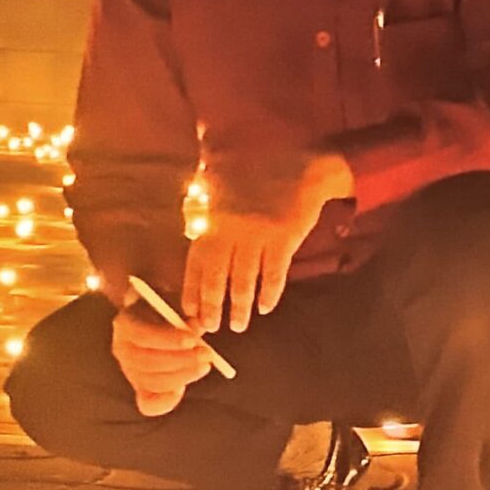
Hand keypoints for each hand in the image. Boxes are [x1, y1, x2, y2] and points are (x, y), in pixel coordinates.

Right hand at [111, 299, 218, 417]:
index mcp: (125, 324)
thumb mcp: (173, 305)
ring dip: (183, 376)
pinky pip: (149, 405)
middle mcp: (122, 350)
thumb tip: (197, 325)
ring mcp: (130, 372)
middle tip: (207, 354)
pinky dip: (166, 401)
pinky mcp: (140, 389)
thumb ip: (183, 314)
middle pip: (148, 362)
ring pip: (153, 382)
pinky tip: (180, 390)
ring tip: (204, 365)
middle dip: (182, 360)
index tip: (193, 340)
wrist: (154, 324)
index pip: (142, 335)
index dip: (168, 339)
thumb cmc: (165, 311)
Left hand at [183, 153, 352, 334]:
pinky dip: (269, 294)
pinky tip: (266, 307)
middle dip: (212, 308)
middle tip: (211, 328)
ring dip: (241, 308)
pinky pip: (274, 274)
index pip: (196, 263)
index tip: (189, 312)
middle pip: (217, 279)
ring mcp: (257, 234)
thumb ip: (207, 212)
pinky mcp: (284, 237)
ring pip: (244, 282)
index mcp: (213, 218)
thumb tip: (193, 240)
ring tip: (239, 325)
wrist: (300, 161)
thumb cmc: (258, 173)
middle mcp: (231, 229)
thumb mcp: (222, 185)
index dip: (192, 291)